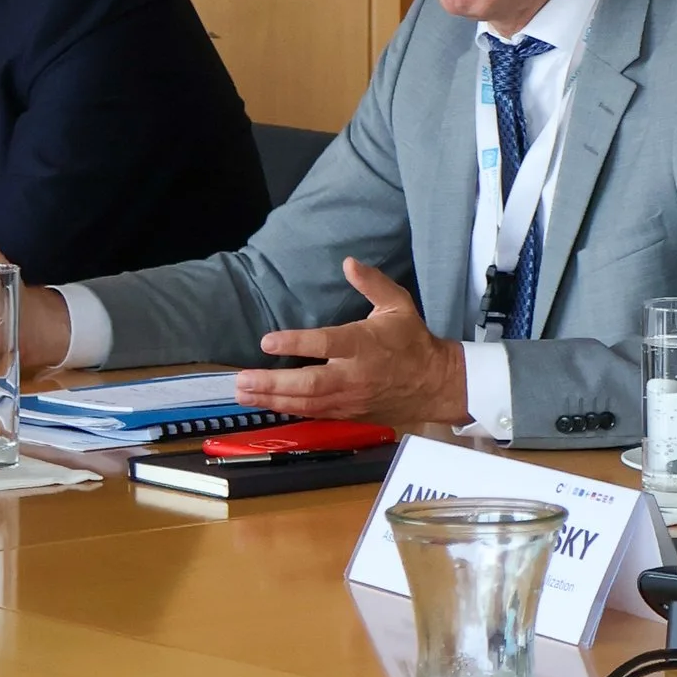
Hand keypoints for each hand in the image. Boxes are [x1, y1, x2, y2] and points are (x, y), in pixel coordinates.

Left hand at [236, 260, 468, 428]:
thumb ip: (372, 283)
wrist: (434, 384)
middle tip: (242, 380)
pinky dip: (290, 410)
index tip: (267, 342)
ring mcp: (350, 399)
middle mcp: (354, 375)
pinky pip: (315, 414)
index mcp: (364, 345)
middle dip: (273, 384)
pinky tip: (268, 405)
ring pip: (307, 403)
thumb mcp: (398, 304)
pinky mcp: (348, 414)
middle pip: (309, 384)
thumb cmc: (411, 340)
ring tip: (243, 393)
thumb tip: (348, 262)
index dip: (295, 344)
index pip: (325, 344)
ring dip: (273, 399)